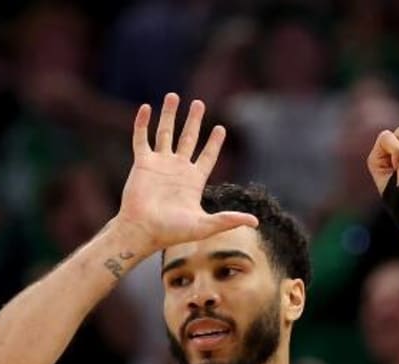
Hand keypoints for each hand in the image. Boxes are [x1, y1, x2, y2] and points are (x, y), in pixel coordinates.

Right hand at [117, 93, 255, 250]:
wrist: (143, 231)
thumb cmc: (172, 232)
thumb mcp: (205, 226)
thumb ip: (228, 220)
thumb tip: (255, 222)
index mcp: (194, 180)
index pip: (207, 156)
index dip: (214, 143)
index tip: (220, 128)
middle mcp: (177, 169)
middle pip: (188, 138)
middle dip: (194, 120)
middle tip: (199, 103)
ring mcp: (159, 164)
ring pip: (165, 133)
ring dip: (168, 115)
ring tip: (173, 96)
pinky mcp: (142, 164)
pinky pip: (142, 139)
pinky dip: (142, 123)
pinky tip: (146, 108)